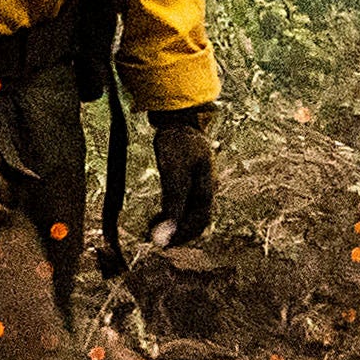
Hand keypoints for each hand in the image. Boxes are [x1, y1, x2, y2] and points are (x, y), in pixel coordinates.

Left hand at [142, 102, 216, 247]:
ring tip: (153, 228)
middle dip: (178, 233)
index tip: (162, 243)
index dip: (182, 236)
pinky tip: (157, 214)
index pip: (199, 222)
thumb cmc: (177, 142)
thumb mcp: (174, 172)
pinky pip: (184, 203)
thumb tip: (165, 235)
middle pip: (197, 221)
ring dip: (174, 224)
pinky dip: (172, 213)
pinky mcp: (189, 178)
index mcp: (207, 188)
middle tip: (156, 241)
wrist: (179, 117)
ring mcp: (199, 182)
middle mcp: (206, 188)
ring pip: (190, 213)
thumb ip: (172, 203)